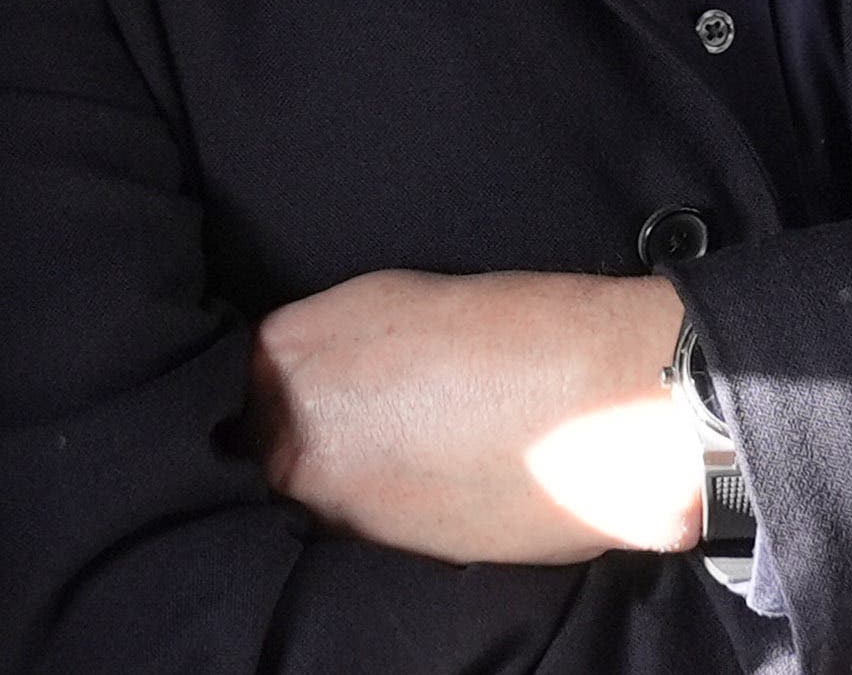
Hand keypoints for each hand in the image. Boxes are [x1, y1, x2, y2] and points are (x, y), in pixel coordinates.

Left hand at [252, 268, 700, 564]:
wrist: (607, 405)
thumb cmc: (524, 330)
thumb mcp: (403, 299)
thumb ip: (337, 340)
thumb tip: (318, 374)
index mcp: (288, 352)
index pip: (243, 374)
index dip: (289, 376)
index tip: (325, 377)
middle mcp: (287, 434)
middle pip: (262, 441)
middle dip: (305, 430)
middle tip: (372, 415)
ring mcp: (330, 501)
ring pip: (310, 489)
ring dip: (346, 471)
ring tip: (416, 446)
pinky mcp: (378, 552)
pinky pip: (359, 525)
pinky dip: (387, 506)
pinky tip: (440, 478)